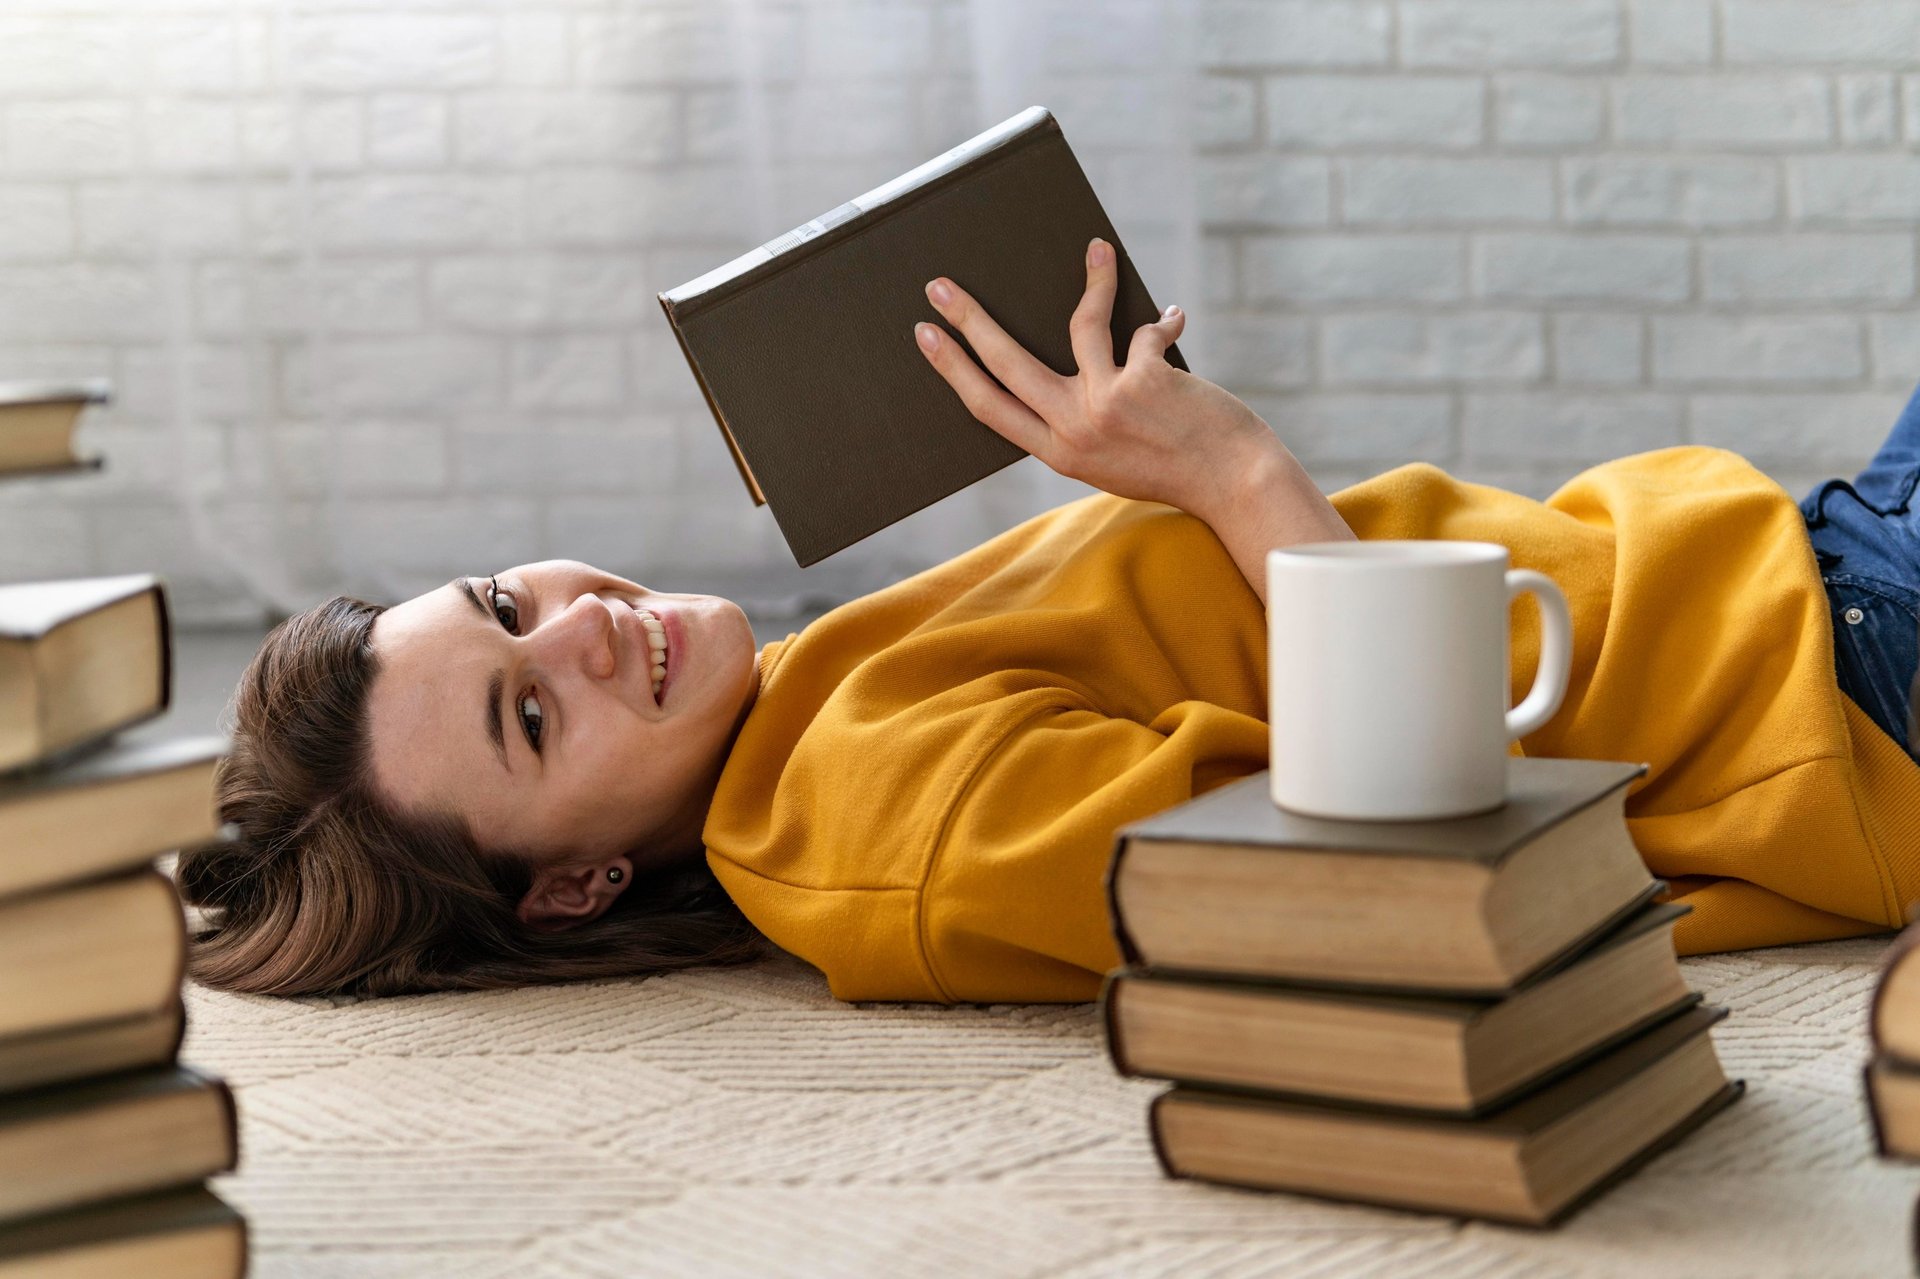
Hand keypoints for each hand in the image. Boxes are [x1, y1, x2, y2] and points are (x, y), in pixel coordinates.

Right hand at [914, 236, 1284, 521]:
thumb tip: (1072, 349)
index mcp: (1058, 454)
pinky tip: (1175, 318)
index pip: (988, 406)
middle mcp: (1073, 431)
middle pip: (1005, 363)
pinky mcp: (1143, 381)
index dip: (952, 368)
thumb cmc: (1178, 468)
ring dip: (1091, 280)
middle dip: (968, 319)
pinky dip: (1162, 320)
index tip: (926, 336)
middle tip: (939, 285)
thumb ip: (1081, 422)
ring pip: (1076, 327)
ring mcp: (1105, 404)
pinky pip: (1143, 330)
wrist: (1234, 484)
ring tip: (1098, 248)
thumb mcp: (1112, 459)